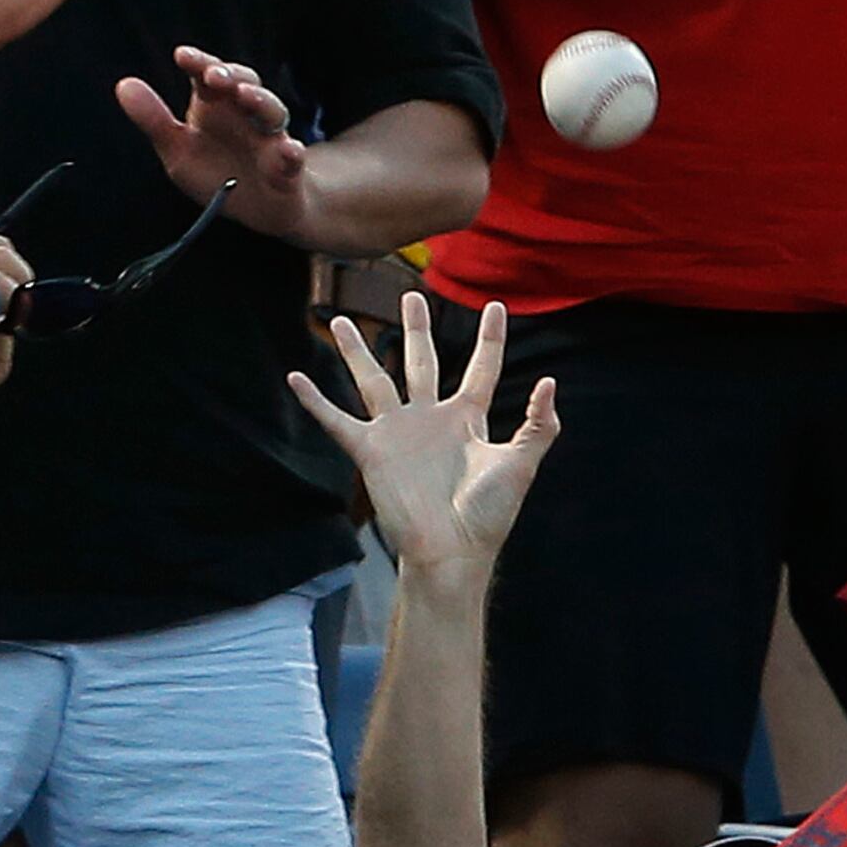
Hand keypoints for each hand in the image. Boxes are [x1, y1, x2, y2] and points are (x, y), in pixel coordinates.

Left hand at [118, 46, 310, 239]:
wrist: (258, 209)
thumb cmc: (216, 172)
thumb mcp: (177, 149)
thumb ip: (153, 120)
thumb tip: (123, 85)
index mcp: (216, 107)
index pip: (208, 76)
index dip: (198, 63)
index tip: (181, 56)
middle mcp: (246, 116)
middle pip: (245, 84)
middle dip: (231, 76)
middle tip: (214, 75)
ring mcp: (270, 140)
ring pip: (272, 114)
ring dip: (261, 102)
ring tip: (246, 96)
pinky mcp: (288, 170)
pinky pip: (293, 160)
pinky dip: (292, 154)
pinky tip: (289, 151)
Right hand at [292, 291, 556, 578]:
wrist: (452, 550)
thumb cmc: (489, 514)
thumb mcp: (521, 464)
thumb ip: (539, 425)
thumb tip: (550, 381)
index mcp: (467, 420)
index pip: (481, 369)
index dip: (490, 339)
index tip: (495, 307)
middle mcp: (429, 419)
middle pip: (420, 362)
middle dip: (415, 329)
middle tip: (411, 296)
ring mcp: (397, 432)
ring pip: (373, 380)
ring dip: (355, 351)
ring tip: (338, 321)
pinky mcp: (370, 451)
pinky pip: (337, 420)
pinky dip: (315, 401)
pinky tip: (295, 378)